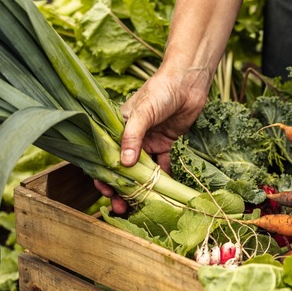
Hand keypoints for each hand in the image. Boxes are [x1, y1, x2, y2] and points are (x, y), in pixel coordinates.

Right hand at [94, 64, 212, 213]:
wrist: (188, 82)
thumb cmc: (161, 90)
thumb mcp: (143, 111)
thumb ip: (133, 136)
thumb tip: (124, 164)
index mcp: (117, 127)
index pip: (105, 156)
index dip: (104, 176)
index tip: (106, 192)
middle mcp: (131, 137)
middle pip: (122, 169)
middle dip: (122, 189)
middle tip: (122, 208)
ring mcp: (148, 142)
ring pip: (142, 171)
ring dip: (141, 188)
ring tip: (140, 206)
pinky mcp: (166, 144)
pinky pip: (162, 166)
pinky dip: (163, 178)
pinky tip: (164, 192)